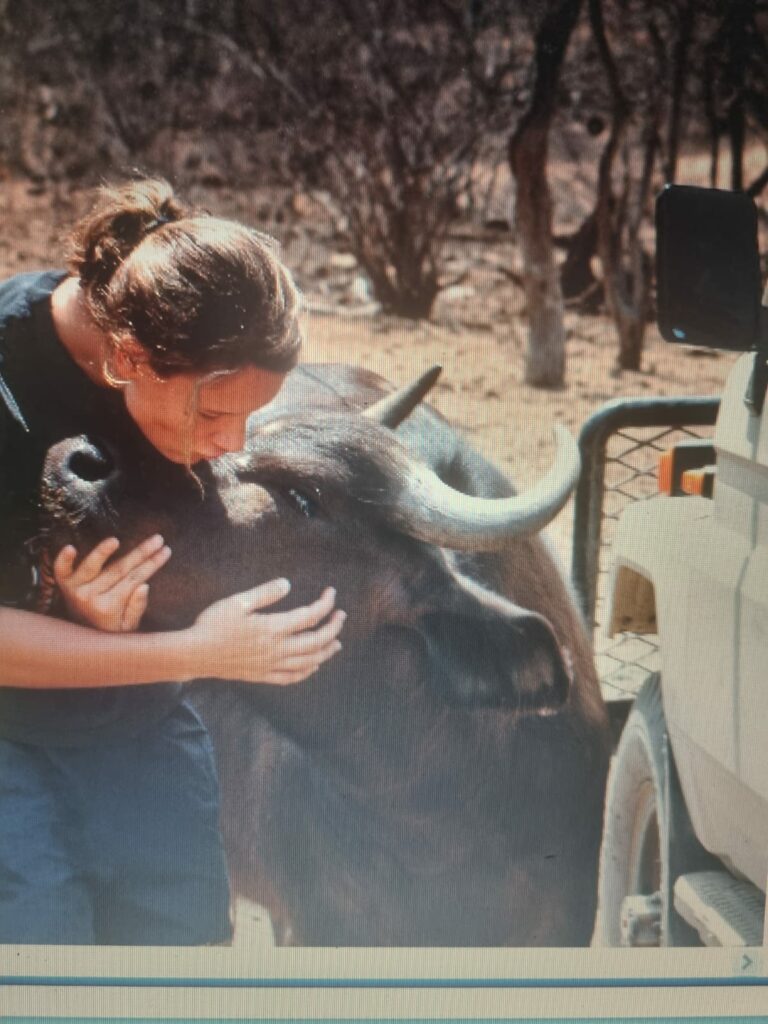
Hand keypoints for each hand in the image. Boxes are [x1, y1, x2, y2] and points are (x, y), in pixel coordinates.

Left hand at [53, 534, 171, 632]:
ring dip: (103, 551)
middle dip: (141, 553)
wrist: (80, 639)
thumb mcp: (129, 627)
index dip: (152, 564)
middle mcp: (91, 597)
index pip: (135, 579)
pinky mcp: (64, 584)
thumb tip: (144, 586)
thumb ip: (137, 607)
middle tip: (158, 540)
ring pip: (91, 566)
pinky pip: (61, 570)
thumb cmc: (110, 630)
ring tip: (116, 540)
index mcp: (109, 607)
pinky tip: (69, 547)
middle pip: (119, 569)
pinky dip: (64, 559)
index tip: (166, 551)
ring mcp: (75, 590)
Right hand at [187, 579, 344, 684]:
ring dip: (326, 652)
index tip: (332, 593)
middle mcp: (276, 649)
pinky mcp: (262, 675)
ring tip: (337, 643)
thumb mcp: (238, 602)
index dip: (325, 604)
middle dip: (334, 628)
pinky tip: (313, 666)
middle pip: (316, 641)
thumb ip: (265, 593)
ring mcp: (270, 665)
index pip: (310, 617)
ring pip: (309, 662)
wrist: (195, 654)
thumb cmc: (214, 624)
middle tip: (342, 616)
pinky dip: (307, 672)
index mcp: (273, 628)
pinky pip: (292, 677)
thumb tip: (288, 583)